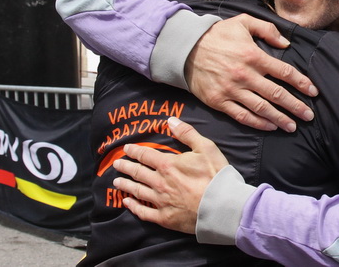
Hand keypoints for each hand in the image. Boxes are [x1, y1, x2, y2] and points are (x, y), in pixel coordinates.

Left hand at [113, 118, 228, 233]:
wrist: (222, 206)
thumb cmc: (215, 175)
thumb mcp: (205, 147)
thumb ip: (187, 133)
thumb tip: (170, 120)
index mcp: (168, 164)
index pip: (145, 155)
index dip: (134, 151)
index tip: (126, 148)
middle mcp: (159, 182)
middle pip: (137, 173)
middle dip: (126, 167)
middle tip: (117, 164)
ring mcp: (160, 201)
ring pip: (137, 191)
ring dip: (126, 185)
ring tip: (116, 182)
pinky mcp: (165, 218)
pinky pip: (144, 212)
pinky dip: (133, 207)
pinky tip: (127, 203)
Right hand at [185, 14, 317, 131]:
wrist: (185, 48)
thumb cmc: (217, 34)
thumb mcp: (243, 21)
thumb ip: (267, 29)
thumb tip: (286, 44)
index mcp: (253, 55)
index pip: (284, 72)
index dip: (301, 83)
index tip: (313, 92)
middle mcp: (245, 75)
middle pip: (276, 94)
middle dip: (296, 106)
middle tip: (309, 116)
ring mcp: (232, 90)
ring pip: (261, 108)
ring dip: (280, 119)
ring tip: (293, 126)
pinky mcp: (219, 101)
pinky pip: (242, 116)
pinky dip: (258, 123)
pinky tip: (270, 126)